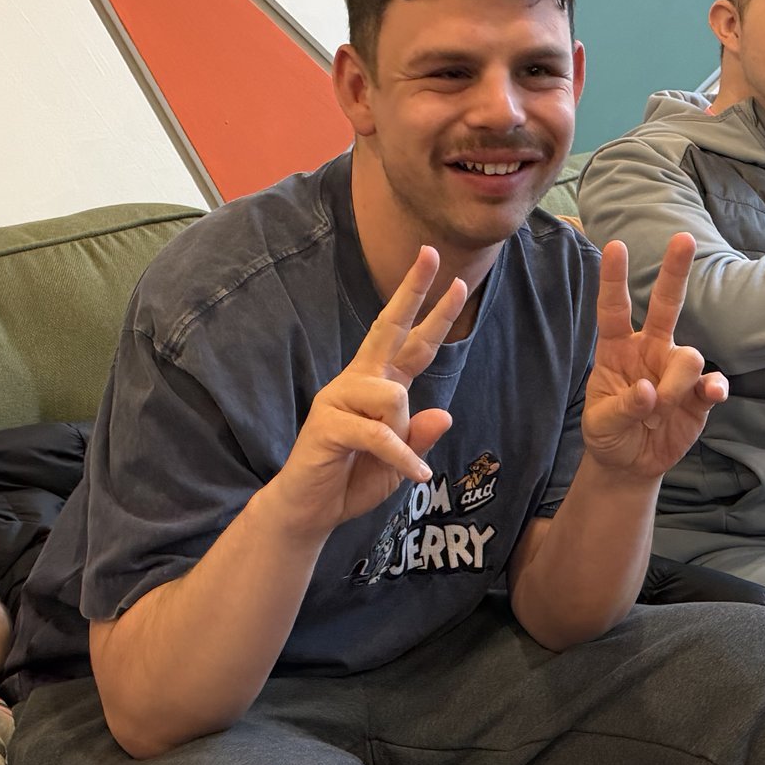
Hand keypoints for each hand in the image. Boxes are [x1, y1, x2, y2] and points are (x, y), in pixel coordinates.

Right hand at [265, 247, 465, 538]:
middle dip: (413, 291)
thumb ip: (419, 437)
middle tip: (432, 254)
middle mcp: (358, 382)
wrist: (310, 509)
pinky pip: (379, 433)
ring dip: (402, 431)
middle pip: (388, 328)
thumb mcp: (401, 461)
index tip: (454, 280)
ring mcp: (339, 398)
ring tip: (396, 459)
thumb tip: (443, 414)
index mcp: (378, 386)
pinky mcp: (328, 423)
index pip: (411, 343)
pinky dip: (402, 457)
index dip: (433, 313)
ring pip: (393, 395)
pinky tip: (416, 475)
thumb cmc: (352, 480)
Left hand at [580, 235, 728, 479]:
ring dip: (677, 383)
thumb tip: (649, 392)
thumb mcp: (601, 425)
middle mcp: (650, 351)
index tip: (614, 246)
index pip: (614, 310)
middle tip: (683, 238)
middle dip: (675, 272)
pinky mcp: (698, 395)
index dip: (614, 280)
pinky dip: (714, 387)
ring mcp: (676, 371)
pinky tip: (711, 395)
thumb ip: (622, 408)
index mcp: (617, 350)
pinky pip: (712, 382)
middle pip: (666, 305)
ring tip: (661, 412)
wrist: (631, 464)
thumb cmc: (609, 434)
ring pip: (689, 356)